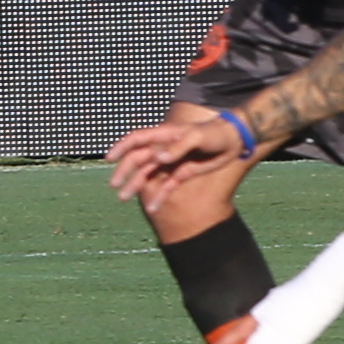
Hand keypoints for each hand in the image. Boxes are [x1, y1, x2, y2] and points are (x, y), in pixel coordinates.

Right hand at [105, 107, 243, 205]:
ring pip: (148, 175)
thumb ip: (177, 147)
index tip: (109, 159)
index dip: (121, 147)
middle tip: (115, 186)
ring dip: (135, 186)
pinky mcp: (181, 174)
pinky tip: (152, 209)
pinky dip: (158, 197)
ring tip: (123, 198)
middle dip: (125, 172)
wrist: (233, 141)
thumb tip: (157, 157)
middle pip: (138, 160)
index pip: (137, 139)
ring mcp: (171, 162)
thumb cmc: (214, 134)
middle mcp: (163, 149)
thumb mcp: (197, 138)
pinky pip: (166, 187)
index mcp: (164, 135)